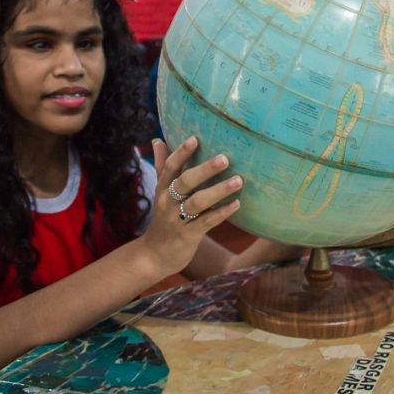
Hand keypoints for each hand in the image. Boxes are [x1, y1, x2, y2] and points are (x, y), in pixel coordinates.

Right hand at [141, 137, 242, 276]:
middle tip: (225, 158)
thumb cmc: (164, 217)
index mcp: (162, 189)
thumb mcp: (161, 192)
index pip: (170, 167)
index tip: (195, 138)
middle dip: (204, 170)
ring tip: (238, 181)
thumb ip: (162, 166)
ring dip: (218, 191)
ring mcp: (177, 219)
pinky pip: (206, 222)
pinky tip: (236, 204)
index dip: (181, 152)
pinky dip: (221, 213)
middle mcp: (168, 202)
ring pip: (197, 202)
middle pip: (184, 182)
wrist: (155, 255)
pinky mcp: (187, 236)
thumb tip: (157, 140)